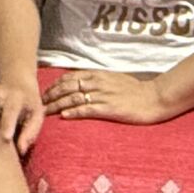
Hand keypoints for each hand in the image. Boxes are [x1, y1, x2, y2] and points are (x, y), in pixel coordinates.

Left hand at [47, 69, 178, 127]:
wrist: (154, 98)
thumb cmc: (136, 90)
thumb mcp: (114, 79)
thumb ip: (97, 80)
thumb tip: (82, 83)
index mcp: (98, 75)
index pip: (69, 77)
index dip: (54, 85)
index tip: (45, 93)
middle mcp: (97, 83)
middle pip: (67, 87)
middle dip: (50, 95)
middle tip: (39, 104)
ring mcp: (102, 95)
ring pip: (73, 99)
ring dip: (56, 105)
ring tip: (44, 112)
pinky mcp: (109, 108)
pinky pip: (87, 110)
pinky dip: (74, 112)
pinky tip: (64, 117)